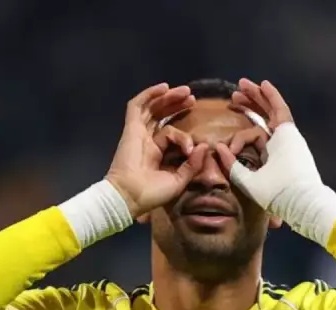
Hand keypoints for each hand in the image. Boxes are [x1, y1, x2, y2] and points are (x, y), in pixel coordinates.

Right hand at [106, 83, 207, 217]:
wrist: (131, 196)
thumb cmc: (153, 193)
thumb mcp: (179, 180)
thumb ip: (192, 164)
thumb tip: (204, 146)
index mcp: (157, 153)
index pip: (172, 134)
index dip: (185, 136)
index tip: (195, 147)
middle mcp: (147, 141)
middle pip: (161, 116)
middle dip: (177, 105)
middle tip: (192, 98)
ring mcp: (138, 133)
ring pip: (152, 108)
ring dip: (167, 98)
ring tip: (184, 91)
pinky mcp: (131, 129)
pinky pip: (137, 106)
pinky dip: (149, 95)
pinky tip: (164, 88)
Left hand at [216, 79, 322, 212]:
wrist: (296, 197)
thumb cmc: (275, 194)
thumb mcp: (247, 181)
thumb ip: (232, 166)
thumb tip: (219, 148)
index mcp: (269, 156)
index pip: (253, 136)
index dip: (237, 136)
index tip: (222, 146)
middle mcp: (278, 143)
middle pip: (262, 118)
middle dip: (249, 105)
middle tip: (234, 95)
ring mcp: (285, 136)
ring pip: (270, 110)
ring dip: (257, 96)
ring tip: (243, 84)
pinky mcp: (289, 132)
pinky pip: (280, 110)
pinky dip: (273, 96)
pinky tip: (263, 84)